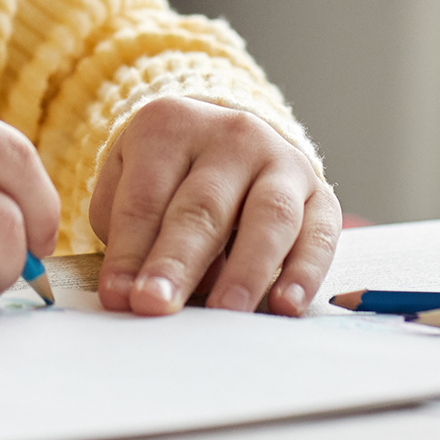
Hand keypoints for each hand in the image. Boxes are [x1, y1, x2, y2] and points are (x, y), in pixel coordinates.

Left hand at [89, 97, 338, 316]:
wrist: (229, 142)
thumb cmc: (168, 178)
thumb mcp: (129, 186)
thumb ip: (126, 237)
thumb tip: (127, 296)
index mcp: (170, 126)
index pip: (145, 197)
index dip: (130, 251)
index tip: (119, 298)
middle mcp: (231, 136)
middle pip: (202, 206)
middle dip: (177, 262)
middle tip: (156, 305)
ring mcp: (281, 161)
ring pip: (268, 216)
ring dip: (246, 271)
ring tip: (225, 313)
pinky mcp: (320, 194)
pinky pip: (319, 234)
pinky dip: (305, 272)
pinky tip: (286, 305)